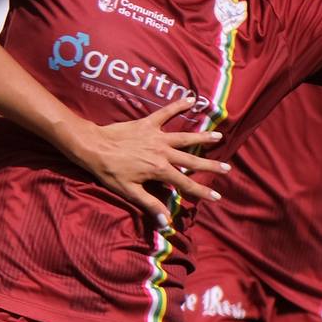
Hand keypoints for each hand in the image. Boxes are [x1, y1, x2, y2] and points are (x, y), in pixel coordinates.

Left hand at [74, 101, 229, 226]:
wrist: (94, 147)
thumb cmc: (110, 172)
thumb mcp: (130, 192)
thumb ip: (150, 205)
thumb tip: (166, 222)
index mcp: (159, 170)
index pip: (185, 183)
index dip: (202, 191)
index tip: (217, 196)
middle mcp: (163, 152)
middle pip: (191, 160)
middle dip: (210, 165)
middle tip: (227, 168)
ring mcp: (157, 136)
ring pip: (185, 137)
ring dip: (202, 137)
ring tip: (219, 136)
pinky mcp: (148, 123)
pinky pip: (166, 113)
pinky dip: (179, 105)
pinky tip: (192, 99)